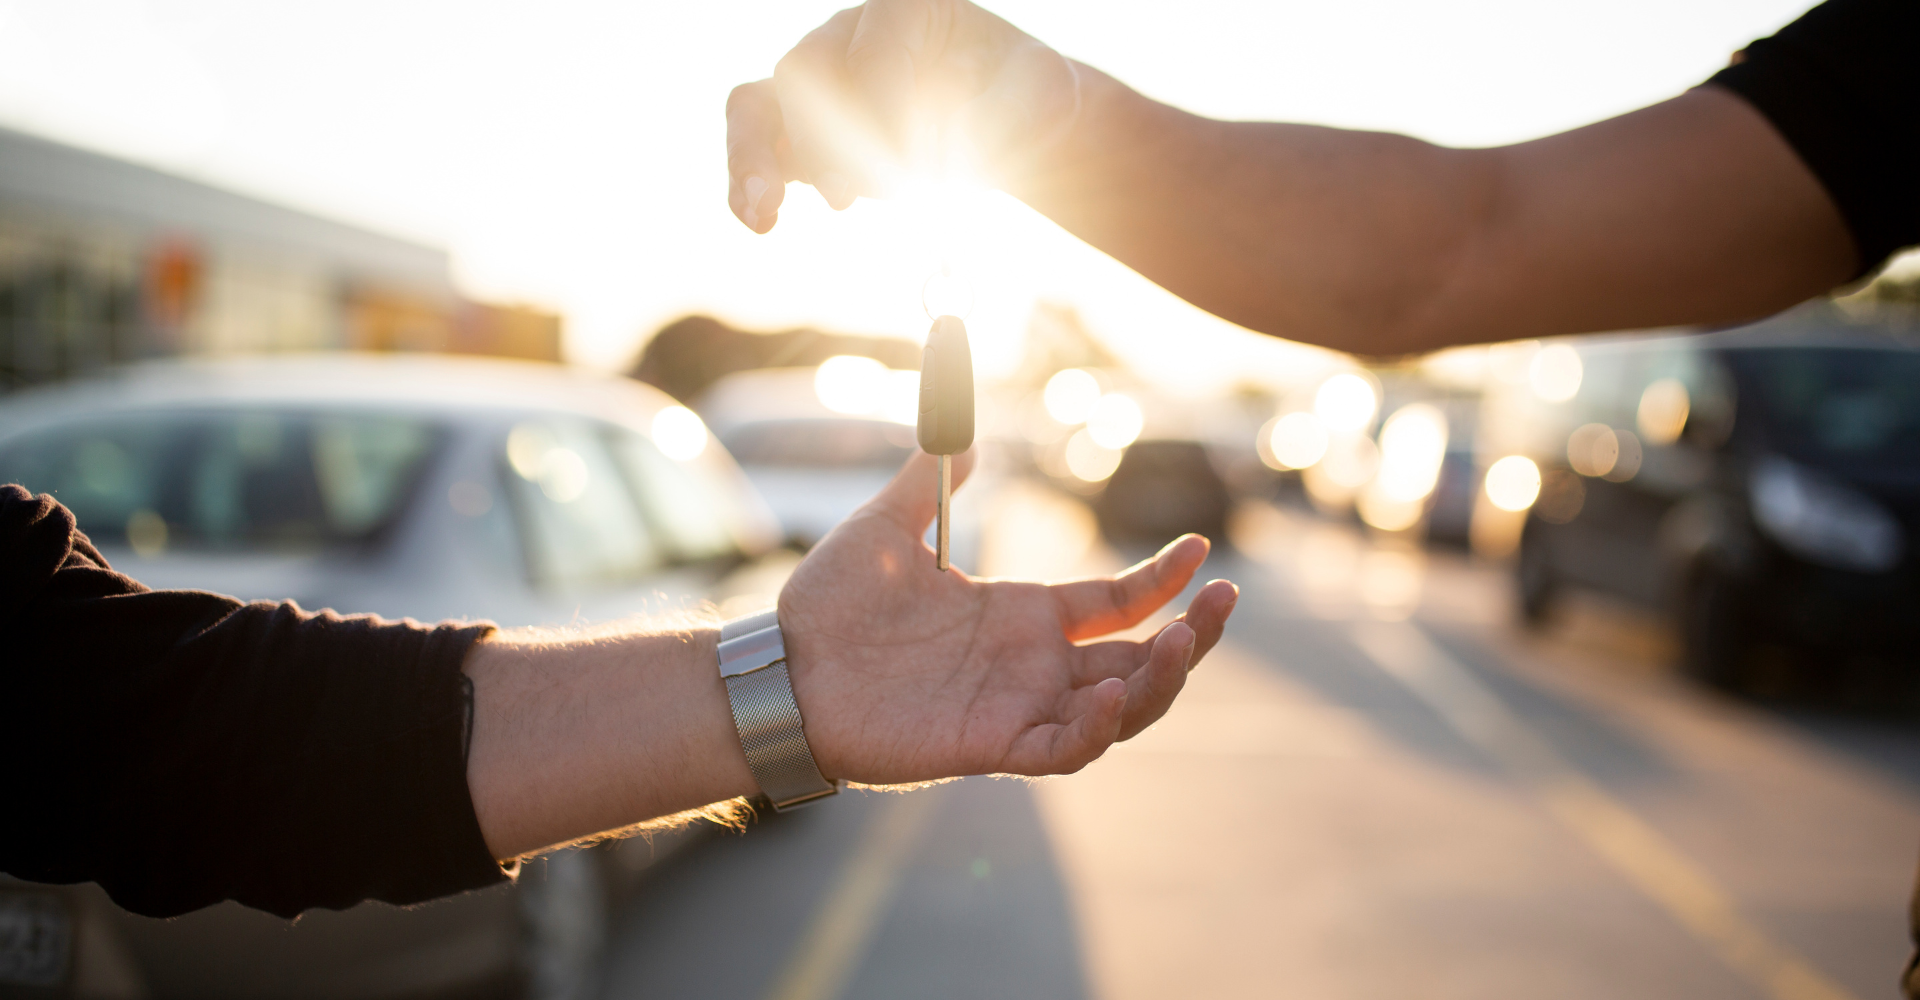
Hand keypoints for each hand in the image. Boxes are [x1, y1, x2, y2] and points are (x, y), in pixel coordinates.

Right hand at [726, 0, 1080, 231]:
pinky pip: (755, 142)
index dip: (885, 96)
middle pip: (810, 70)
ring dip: (756, 159)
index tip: (915, 162)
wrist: (1003, 132)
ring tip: (765, 212)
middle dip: (827, 138)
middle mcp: (853, 32)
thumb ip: (1029, 105)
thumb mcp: (1046, 101)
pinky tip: (759, 222)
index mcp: (912, 6)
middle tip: (859, 194)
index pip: (877, 39)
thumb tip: (997, 125)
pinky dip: (749, 182)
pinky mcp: (802, 130)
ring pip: (762, 104)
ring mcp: (821, 80)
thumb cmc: (1025, 107)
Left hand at [779, 450, 1237, 782]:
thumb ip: (929, 477)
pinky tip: (1109, 690)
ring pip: (1119, 709)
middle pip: (1140, 659)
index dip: (1164, 580)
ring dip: (1162, 682)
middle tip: (1225, 601)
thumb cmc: (827, 606)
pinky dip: (1096, 727)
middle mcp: (1031, 665)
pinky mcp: (990, 746)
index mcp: (1020, 616)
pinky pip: (1063, 748)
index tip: (1201, 547)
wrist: (778, 668)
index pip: (1116, 603)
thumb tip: (961, 431)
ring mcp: (1016, 708)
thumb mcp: (886, 524)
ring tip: (1184, 642)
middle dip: (1193, 635)